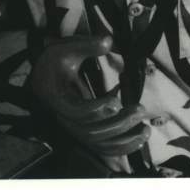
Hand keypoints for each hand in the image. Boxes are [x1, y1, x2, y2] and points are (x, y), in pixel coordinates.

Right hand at [30, 35, 150, 157]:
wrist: (45, 80)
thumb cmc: (56, 64)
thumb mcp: (65, 49)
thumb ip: (86, 45)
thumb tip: (107, 41)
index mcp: (59, 99)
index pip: (76, 112)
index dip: (95, 110)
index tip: (115, 100)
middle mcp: (66, 119)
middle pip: (91, 132)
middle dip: (118, 123)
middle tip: (140, 109)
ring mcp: (77, 128)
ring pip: (99, 143)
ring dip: (124, 139)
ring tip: (145, 130)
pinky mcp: (87, 132)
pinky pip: (104, 148)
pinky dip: (123, 147)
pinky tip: (141, 139)